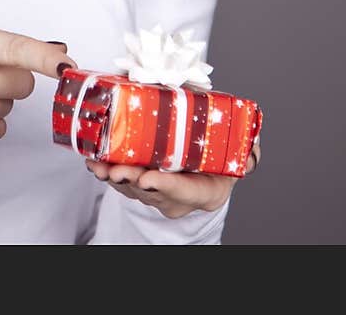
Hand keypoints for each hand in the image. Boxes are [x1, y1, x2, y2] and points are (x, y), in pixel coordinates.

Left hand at [85, 137, 260, 218]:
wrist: (207, 174)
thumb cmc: (219, 161)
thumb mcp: (238, 158)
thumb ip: (247, 151)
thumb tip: (252, 148)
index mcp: (204, 191)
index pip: (184, 191)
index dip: (166, 186)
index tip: (151, 179)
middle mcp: (177, 198)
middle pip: (151, 192)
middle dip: (132, 180)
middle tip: (118, 169)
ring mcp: (157, 194)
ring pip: (132, 188)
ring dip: (113, 175)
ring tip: (99, 163)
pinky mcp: (140, 185)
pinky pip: (121, 181)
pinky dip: (106, 172)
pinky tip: (94, 161)